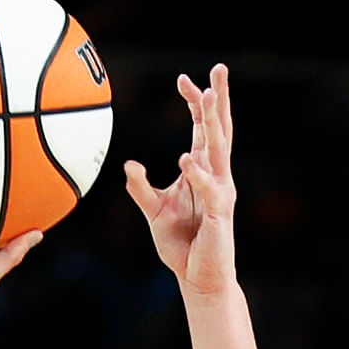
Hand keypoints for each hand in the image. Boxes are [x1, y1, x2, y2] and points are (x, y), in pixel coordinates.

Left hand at [121, 66, 240, 297]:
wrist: (200, 279)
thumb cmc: (181, 244)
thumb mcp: (155, 211)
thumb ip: (141, 188)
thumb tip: (128, 165)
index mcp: (202, 170)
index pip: (202, 129)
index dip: (195, 103)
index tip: (182, 78)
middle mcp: (216, 176)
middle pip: (219, 130)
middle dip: (219, 99)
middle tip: (219, 69)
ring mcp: (221, 193)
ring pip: (219, 151)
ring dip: (214, 123)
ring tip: (208, 97)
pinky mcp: (220, 215)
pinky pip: (209, 190)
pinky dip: (198, 174)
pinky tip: (188, 158)